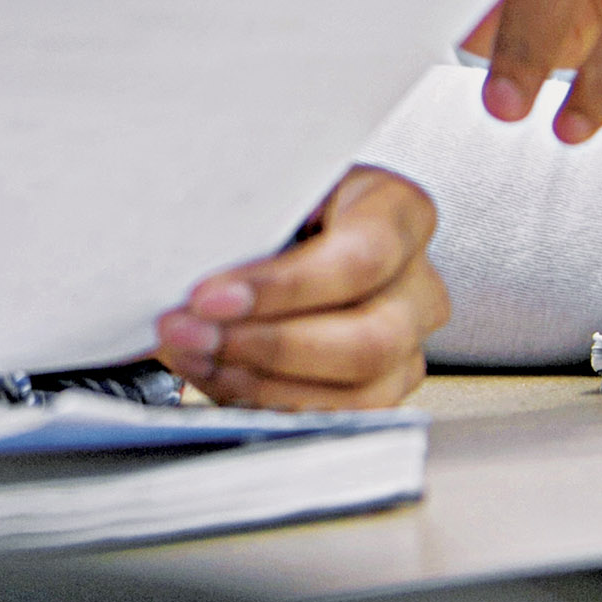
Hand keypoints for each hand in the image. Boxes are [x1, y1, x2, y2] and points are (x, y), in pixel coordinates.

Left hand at [154, 167, 447, 408]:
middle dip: (267, 346)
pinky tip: (216, 376)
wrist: (287, 225)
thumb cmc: (279, 200)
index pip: (360, 259)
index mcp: (400, 212)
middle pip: (368, 340)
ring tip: (192, 355)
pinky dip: (267, 403)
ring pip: (357, 391)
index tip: (208, 296)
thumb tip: (184, 254)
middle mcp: (417, 283)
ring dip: (260, 381)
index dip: (283, 287)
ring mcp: (407, 343)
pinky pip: (335, 416)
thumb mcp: (268, 184)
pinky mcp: (381, 388)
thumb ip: (244, 214)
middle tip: (191, 333)